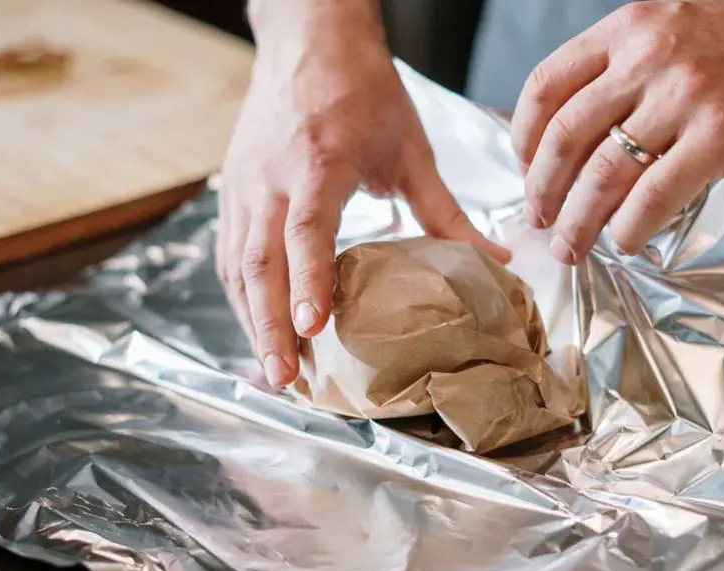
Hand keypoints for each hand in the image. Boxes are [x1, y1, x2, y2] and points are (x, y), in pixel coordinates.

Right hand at [220, 1, 508, 387]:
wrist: (308, 41)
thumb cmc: (362, 92)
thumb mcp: (410, 149)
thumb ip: (445, 212)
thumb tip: (494, 261)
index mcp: (318, 164)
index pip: (306, 231)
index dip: (308, 281)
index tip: (314, 327)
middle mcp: (271, 178)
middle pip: (259, 261)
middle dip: (269, 325)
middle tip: (285, 377)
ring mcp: (243, 186)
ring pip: (236, 264)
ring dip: (250, 321)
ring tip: (270, 370)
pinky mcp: (232, 192)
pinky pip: (228, 254)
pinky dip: (239, 297)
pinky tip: (255, 329)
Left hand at [511, 0, 723, 262]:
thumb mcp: (676, 28)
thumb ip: (626, 68)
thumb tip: (577, 134)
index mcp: (630, 27)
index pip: (546, 85)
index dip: (523, 137)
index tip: (524, 168)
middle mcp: (649, 56)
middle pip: (564, 136)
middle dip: (540, 189)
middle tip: (537, 220)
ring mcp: (686, 96)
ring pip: (603, 172)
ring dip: (577, 220)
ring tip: (568, 246)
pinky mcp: (723, 136)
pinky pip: (655, 195)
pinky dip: (631, 228)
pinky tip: (626, 243)